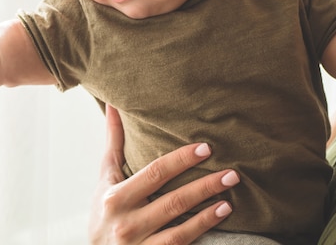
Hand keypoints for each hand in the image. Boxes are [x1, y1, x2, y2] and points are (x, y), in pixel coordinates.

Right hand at [89, 104, 239, 244]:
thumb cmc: (103, 209)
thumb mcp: (106, 177)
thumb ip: (114, 141)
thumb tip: (113, 104)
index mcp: (116, 196)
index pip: (154, 173)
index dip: (181, 160)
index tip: (206, 148)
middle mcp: (126, 221)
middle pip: (173, 200)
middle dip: (205, 185)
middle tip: (232, 173)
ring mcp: (139, 243)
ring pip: (181, 226)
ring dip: (208, 208)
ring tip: (230, 194)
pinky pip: (181, 242)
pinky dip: (202, 228)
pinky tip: (220, 215)